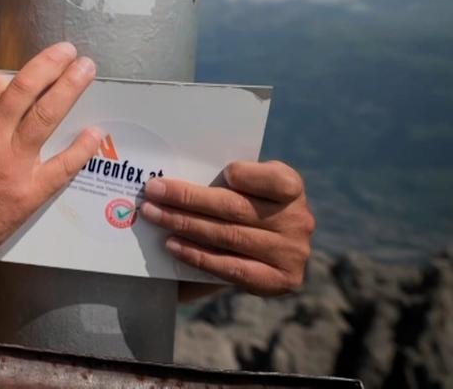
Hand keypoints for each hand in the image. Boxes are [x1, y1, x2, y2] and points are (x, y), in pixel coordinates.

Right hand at [0, 41, 99, 277]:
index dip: (16, 73)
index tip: (35, 69)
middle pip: (25, 89)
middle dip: (50, 65)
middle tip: (69, 50)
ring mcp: (12, 164)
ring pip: (45, 116)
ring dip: (69, 88)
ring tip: (85, 69)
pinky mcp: (29, 191)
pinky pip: (61, 165)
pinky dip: (80, 148)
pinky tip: (94, 133)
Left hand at [138, 160, 314, 295]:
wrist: (265, 246)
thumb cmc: (244, 204)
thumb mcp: (244, 186)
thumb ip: (222, 181)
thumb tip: (172, 180)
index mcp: (292, 187)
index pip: (273, 179)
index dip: (247, 175)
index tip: (222, 173)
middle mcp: (299, 220)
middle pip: (235, 208)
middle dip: (188, 199)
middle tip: (153, 191)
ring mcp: (292, 253)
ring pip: (229, 237)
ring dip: (184, 225)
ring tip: (154, 216)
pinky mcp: (280, 280)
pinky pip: (232, 268)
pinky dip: (198, 256)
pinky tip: (172, 245)